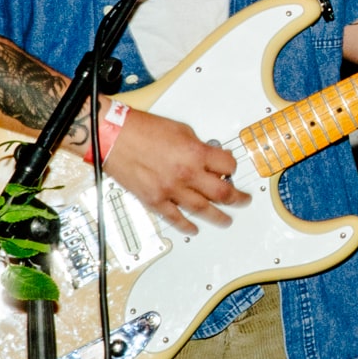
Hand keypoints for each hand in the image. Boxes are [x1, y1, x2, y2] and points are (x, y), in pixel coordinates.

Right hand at [105, 108, 250, 234]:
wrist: (114, 137)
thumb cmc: (143, 129)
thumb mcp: (182, 130)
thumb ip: (198, 147)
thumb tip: (208, 157)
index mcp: (196, 153)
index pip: (228, 166)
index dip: (232, 167)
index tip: (231, 170)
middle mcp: (187, 174)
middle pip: (222, 192)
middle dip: (236, 198)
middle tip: (243, 200)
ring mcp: (171, 190)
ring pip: (202, 209)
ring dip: (217, 216)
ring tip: (227, 220)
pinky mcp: (154, 200)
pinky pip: (175, 217)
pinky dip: (186, 225)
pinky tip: (194, 228)